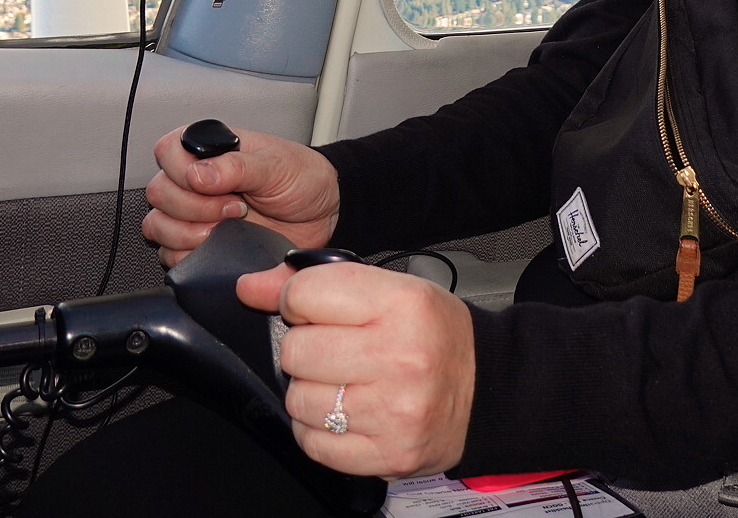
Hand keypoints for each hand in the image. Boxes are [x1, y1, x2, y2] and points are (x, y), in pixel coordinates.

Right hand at [142, 125, 339, 264]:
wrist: (322, 212)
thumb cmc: (302, 178)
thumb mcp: (275, 165)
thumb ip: (237, 166)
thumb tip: (198, 174)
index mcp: (207, 149)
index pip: (166, 153)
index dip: (184, 173)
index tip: (218, 186)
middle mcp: (194, 179)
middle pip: (159, 193)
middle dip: (194, 207)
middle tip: (234, 208)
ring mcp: (193, 213)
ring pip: (157, 226)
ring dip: (190, 233)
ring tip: (228, 228)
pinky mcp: (197, 243)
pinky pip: (169, 254)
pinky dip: (189, 255)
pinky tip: (219, 246)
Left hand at [241, 262, 474, 477]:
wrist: (486, 388)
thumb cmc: (434, 334)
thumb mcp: (388, 289)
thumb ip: (316, 283)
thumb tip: (251, 287)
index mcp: (402, 304)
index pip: (306, 294)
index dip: (300, 301)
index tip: (314, 310)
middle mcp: (400, 357)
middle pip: (296, 352)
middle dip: (305, 349)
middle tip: (335, 350)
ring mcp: (394, 411)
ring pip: (299, 401)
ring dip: (311, 392)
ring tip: (344, 383)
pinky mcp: (389, 455)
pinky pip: (314, 444)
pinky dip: (319, 430)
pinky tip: (346, 414)